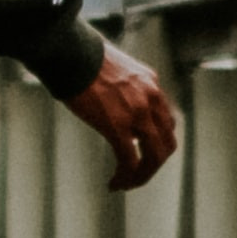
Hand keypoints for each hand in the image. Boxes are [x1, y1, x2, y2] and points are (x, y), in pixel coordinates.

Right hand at [65, 43, 179, 193]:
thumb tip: (113, 103)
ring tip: (126, 184)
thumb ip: (122, 88)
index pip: (166, 121)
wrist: (70, 53)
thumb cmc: (82, 58)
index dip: (156, 142)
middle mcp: (150, 98)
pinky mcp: (117, 125)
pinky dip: (126, 177)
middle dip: (154, 164)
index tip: (139, 152)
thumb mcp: (114, 69)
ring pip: (154, 156)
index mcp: (151, 83)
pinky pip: (130, 160)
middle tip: (137, 174)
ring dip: (142, 175)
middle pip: (166, 142)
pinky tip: (114, 183)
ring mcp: (136, 112)